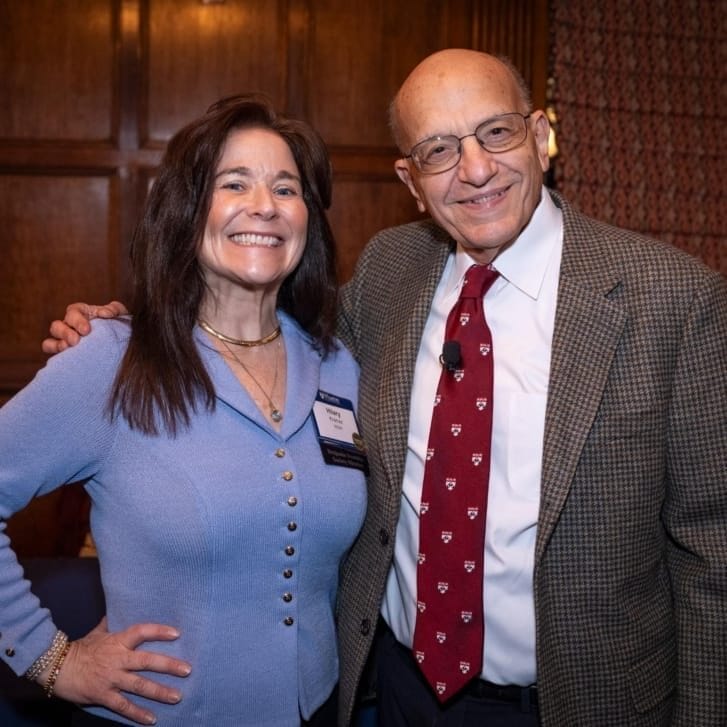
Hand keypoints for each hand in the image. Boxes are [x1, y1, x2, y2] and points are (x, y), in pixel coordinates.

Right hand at [41, 301, 128, 354]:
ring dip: (57, 345)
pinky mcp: (65, 354)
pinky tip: (66, 359)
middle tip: (76, 341)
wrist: (122, 342)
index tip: (87, 330)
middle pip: (57, 326)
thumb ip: (114, 309)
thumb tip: (106, 314)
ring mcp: (65, 341)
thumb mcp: (119, 314)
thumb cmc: (118, 324)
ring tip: (68, 349)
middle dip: (65, 333)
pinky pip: (53, 355)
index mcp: (81, 313)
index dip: (77, 320)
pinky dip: (55, 355)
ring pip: (50, 341)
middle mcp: (69, 326)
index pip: (73, 312)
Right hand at [45, 618, 190, 725]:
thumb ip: (112, 623)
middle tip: (187, 670)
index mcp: (118, 641)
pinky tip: (152, 719)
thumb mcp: (98, 632)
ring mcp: (111, 678)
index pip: (142, 632)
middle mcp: (118, 659)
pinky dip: (138, 714)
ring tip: (177, 696)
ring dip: (159, 692)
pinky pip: (123, 706)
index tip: (177, 633)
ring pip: (139, 685)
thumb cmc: (80, 648)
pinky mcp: (103, 695)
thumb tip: (120, 608)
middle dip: (168, 666)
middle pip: (147, 661)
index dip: (159, 631)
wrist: (56, 667)